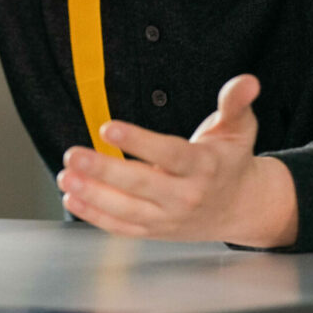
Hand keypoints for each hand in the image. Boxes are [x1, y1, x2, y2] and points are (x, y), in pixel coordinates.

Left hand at [56, 74, 297, 247]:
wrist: (241, 208)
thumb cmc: (230, 161)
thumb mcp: (239, 129)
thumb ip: (235, 103)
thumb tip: (247, 80)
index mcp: (204, 167)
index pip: (169, 155)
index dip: (139, 142)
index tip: (109, 126)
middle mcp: (186, 196)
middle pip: (140, 185)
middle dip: (103, 170)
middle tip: (73, 153)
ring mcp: (169, 218)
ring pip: (126, 210)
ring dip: (92, 194)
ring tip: (65, 175)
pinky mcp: (155, 231)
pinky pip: (122, 228)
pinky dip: (95, 216)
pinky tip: (72, 197)